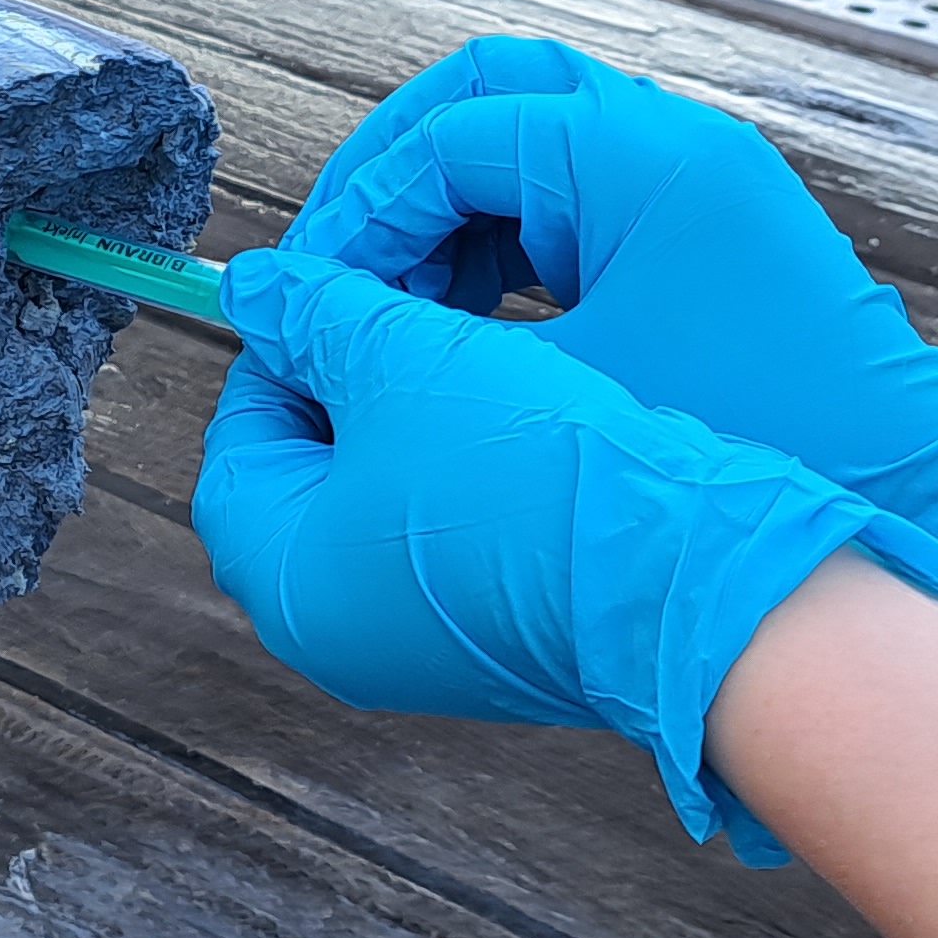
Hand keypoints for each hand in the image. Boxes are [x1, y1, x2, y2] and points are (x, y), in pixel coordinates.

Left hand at [204, 248, 937, 859]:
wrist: (699, 584)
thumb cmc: (539, 483)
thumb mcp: (406, 362)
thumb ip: (317, 315)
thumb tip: (256, 288)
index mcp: (288, 584)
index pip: (237, 444)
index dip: (279, 350)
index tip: (328, 292)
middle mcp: (338, 638)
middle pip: (305, 477)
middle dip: (346, 384)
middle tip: (396, 308)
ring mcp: (421, 649)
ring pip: (383, 503)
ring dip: (411, 419)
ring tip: (461, 345)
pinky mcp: (500, 641)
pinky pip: (452, 538)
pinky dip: (466, 469)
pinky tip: (515, 409)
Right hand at [283, 38, 937, 679]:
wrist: (920, 500)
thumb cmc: (758, 454)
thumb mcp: (556, 394)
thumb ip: (405, 336)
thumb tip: (287, 302)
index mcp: (644, 158)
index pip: (449, 140)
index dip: (360, 215)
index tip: (310, 294)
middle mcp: (672, 140)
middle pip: (483, 93)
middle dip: (391, 173)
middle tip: (334, 266)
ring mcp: (690, 177)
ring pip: (519, 134)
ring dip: (440, 207)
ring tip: (389, 303)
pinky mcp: (698, 226)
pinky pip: (565, 188)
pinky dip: (496, 235)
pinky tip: (458, 320)